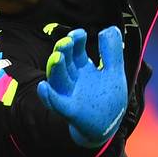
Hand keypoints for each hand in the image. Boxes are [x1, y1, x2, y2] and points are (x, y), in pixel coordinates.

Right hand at [36, 27, 127, 146]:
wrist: (108, 128)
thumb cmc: (107, 99)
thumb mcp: (114, 72)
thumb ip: (112, 51)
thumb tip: (109, 29)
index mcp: (83, 69)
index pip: (76, 51)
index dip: (76, 41)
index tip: (80, 33)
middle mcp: (73, 80)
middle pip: (64, 63)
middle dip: (63, 51)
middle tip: (65, 42)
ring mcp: (70, 96)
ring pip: (58, 80)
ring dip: (55, 68)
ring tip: (57, 57)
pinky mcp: (72, 113)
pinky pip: (57, 104)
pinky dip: (49, 97)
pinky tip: (43, 87)